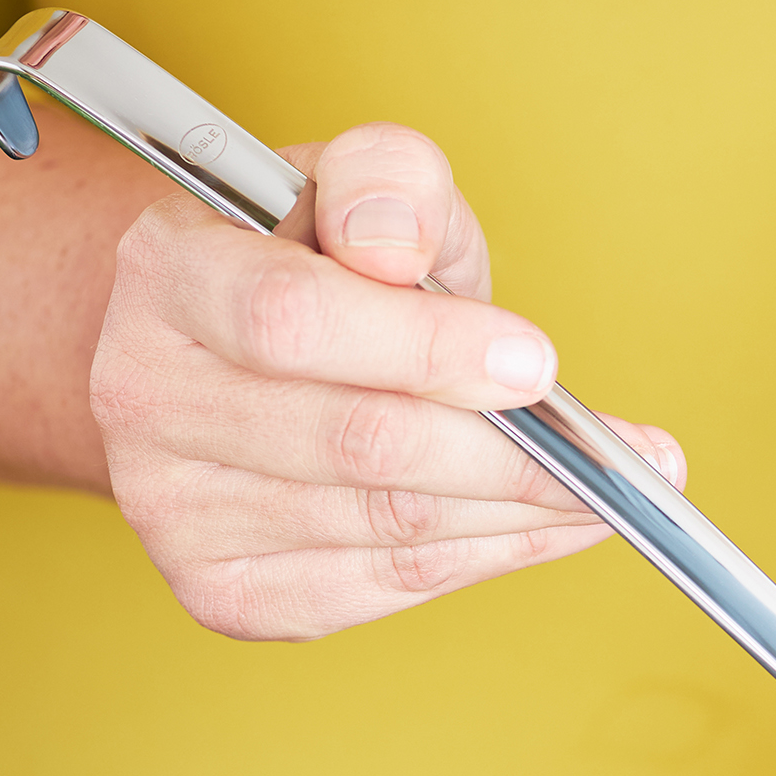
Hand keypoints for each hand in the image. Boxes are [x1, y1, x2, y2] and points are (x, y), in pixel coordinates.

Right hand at [90, 122, 682, 639]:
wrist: (232, 356)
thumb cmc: (317, 267)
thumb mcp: (360, 190)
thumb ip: (390, 181)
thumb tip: (396, 248)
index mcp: (166, 277)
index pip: (296, 323)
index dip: (430, 349)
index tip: (540, 362)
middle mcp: (148, 399)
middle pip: (364, 446)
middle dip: (516, 455)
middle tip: (627, 454)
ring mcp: (178, 511)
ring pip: (393, 527)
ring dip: (525, 513)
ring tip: (609, 490)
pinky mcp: (230, 594)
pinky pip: (392, 585)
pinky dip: (492, 557)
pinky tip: (550, 527)